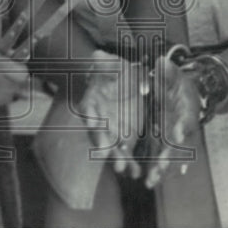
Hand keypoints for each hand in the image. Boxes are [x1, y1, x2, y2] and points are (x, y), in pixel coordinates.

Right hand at [79, 51, 146, 178]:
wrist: (122, 81)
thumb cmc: (113, 70)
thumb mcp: (110, 63)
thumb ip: (104, 62)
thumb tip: (97, 55)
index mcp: (92, 102)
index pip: (90, 116)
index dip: (95, 128)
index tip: (100, 142)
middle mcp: (98, 120)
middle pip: (100, 136)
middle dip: (107, 150)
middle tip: (115, 162)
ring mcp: (110, 131)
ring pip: (112, 148)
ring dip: (119, 160)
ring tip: (127, 170)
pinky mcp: (124, 138)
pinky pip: (126, 153)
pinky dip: (130, 163)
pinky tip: (137, 173)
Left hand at [144, 54, 200, 188]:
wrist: (184, 94)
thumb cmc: (178, 83)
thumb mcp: (173, 74)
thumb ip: (167, 70)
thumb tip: (161, 62)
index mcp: (187, 110)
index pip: (187, 120)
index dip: (183, 127)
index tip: (177, 135)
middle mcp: (183, 128)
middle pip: (179, 145)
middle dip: (170, 156)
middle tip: (160, 167)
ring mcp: (175, 139)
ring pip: (170, 157)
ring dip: (162, 169)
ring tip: (151, 181)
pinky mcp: (166, 144)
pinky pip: (162, 158)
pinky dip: (157, 169)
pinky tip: (148, 180)